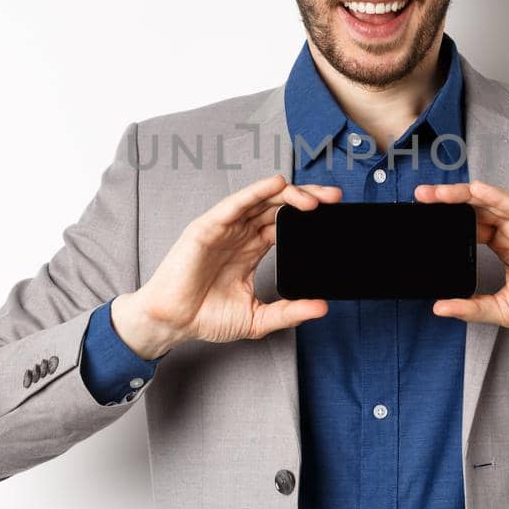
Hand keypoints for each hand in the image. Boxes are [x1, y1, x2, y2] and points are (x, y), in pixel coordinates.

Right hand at [115, 174, 340, 356]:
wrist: (172, 322)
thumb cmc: (206, 316)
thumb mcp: (258, 318)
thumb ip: (289, 312)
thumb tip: (322, 308)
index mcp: (252, 249)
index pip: (286, 223)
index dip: (309, 217)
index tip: (335, 216)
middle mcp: (240, 234)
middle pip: (279, 206)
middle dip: (308, 199)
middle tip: (334, 199)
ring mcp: (225, 228)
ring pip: (261, 200)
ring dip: (289, 194)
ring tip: (314, 198)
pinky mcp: (208, 227)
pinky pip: (235, 204)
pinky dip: (255, 191)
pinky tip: (276, 185)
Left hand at [412, 179, 508, 338]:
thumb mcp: (504, 310)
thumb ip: (473, 307)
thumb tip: (440, 307)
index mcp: (506, 247)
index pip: (472, 225)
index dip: (449, 220)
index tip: (422, 217)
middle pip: (478, 209)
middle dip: (449, 202)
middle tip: (421, 197)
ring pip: (494, 203)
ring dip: (466, 195)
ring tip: (440, 193)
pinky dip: (498, 198)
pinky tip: (478, 191)